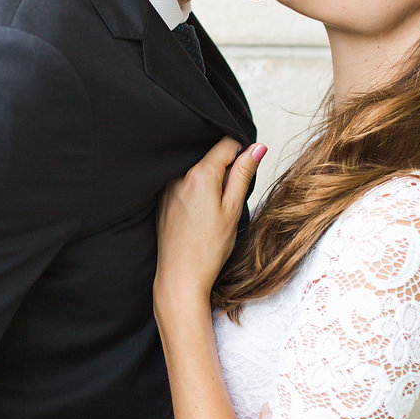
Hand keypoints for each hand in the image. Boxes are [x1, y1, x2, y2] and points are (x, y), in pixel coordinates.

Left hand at [154, 137, 266, 308]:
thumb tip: (256, 147)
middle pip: (210, 155)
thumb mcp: (233, 208)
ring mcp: (168, 187)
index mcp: (200, 174)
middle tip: (231, 195)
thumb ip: (243, 173)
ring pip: (197, 169)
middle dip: (225, 167)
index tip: (247, 170)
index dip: (242, 152)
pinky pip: (184, 183)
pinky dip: (196, 190)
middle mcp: (179, 175)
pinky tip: (200, 213)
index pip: (226, 143)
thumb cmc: (208, 248)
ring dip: (210, 179)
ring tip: (214, 208)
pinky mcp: (163, 199)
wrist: (180, 275)